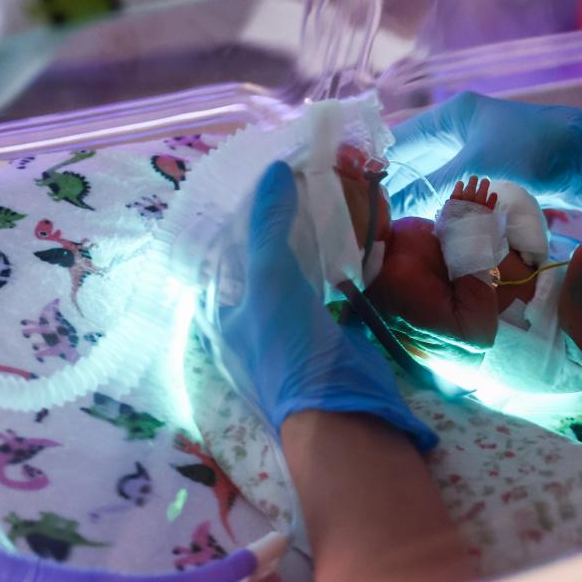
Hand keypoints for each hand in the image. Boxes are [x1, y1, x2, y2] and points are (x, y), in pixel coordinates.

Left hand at [217, 162, 436, 449]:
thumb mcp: (271, 279)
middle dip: (285, 222)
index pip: (226, 250)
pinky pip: (332, 286)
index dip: (246, 214)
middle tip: (309, 179)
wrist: (341, 411)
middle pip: (266, 257)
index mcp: (222, 310)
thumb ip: (270, 225)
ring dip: (317, 238)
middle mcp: (253, 317)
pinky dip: (343, 263)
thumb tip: (276, 169)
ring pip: (302, 269)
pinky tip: (359, 238)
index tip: (272, 177)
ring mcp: (295, 326)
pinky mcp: (331, 332)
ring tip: (334, 198)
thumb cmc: (290, 347)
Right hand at [387, 92, 581, 221]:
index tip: (351, 192)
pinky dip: (446, 211)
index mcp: (453, 115)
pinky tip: (429, 230)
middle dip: (398, 189)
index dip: (377, 163)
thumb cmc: (531, 151)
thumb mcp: (475, 167)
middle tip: (368, 219)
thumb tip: (392, 208)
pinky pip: (460, 196)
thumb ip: (432, 186)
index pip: (400, 137)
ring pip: (438, 182)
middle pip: (418, 162)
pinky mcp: (497, 180)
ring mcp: (480, 156)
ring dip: (421, 204)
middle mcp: (462, 132)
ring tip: (392, 229)